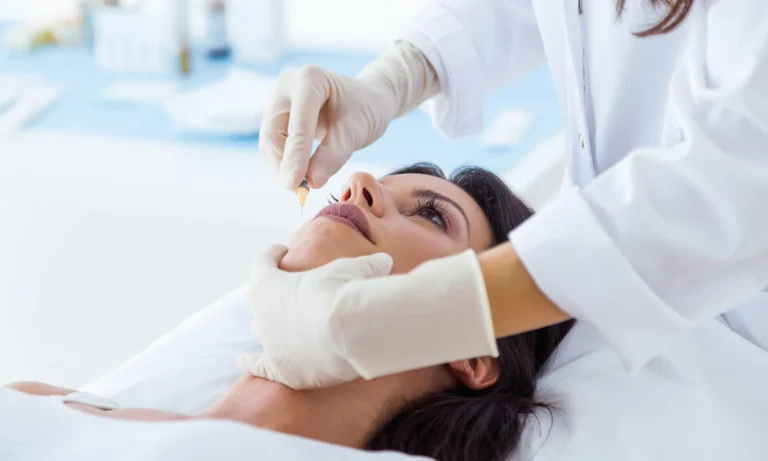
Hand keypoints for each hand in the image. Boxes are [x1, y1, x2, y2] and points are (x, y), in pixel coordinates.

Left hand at [238, 245, 497, 388]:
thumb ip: (365, 265)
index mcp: (268, 284)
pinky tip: (243, 361)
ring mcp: (269, 344)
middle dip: (274, 294)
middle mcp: (261, 315)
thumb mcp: (355, 268)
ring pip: (261, 332)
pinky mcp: (282, 370)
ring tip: (277, 322)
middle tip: (289, 290)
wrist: (351, 332)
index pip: (263, 262)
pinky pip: (258, 366)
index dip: (273, 255)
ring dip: (269, 326)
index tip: (281, 250)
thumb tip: (384, 262)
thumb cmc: (346, 292)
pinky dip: (251, 363)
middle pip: (261, 301)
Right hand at [259, 42, 439, 189]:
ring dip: (283, 167)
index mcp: (309, 79)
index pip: (297, 125)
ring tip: (304, 186)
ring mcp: (278, 99)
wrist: (366, 100)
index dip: (295, 157)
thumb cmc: (365, 110)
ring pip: (269, 142)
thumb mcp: (356, 132)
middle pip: (273, 133)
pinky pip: (273, 144)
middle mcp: (287, 84)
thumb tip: (311, 182)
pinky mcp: (276, 114)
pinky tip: (301, 174)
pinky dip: (285, 162)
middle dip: (285, 165)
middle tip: (301, 192)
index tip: (295, 185)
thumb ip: (334, 156)